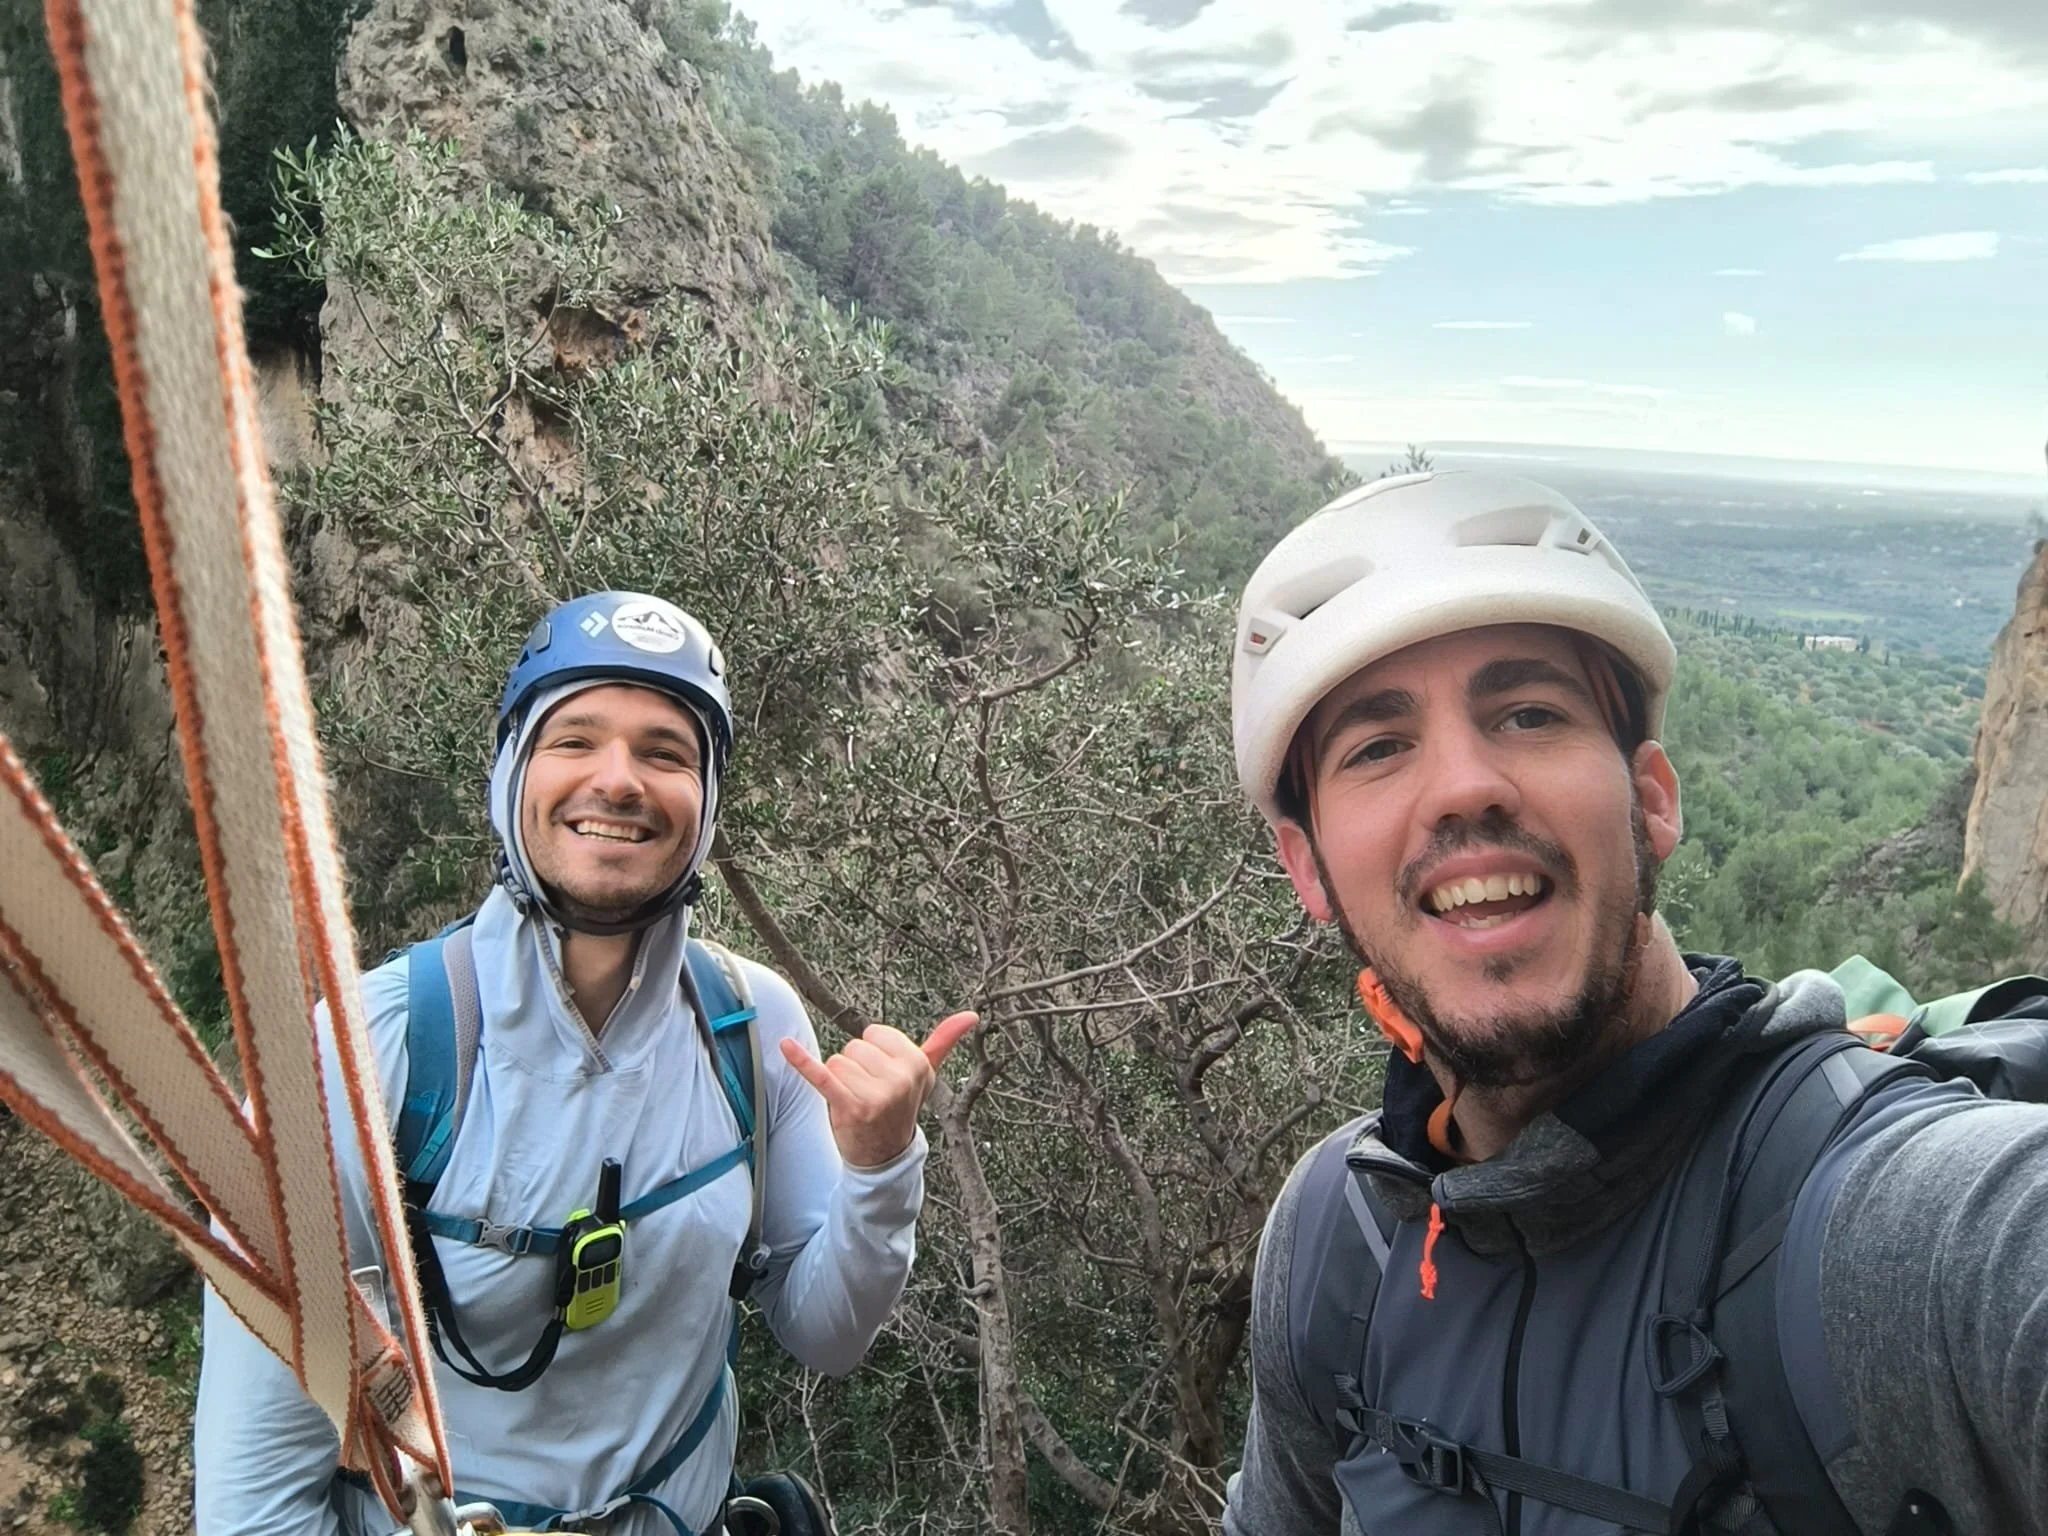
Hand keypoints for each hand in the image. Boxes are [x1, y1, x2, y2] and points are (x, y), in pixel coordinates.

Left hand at [780, 1011, 977, 1168]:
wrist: (884, 1156)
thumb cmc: (900, 1107)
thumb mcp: (923, 1075)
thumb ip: (943, 1042)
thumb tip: (972, 1014)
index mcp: (918, 1064)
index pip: (874, 1033)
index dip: (873, 1054)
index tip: (884, 1078)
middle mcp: (901, 1078)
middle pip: (854, 1046)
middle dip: (855, 1068)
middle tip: (869, 1094)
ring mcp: (877, 1094)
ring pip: (836, 1061)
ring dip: (839, 1081)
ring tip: (856, 1102)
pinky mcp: (851, 1107)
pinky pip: (821, 1075)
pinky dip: (801, 1061)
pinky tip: (786, 1046)